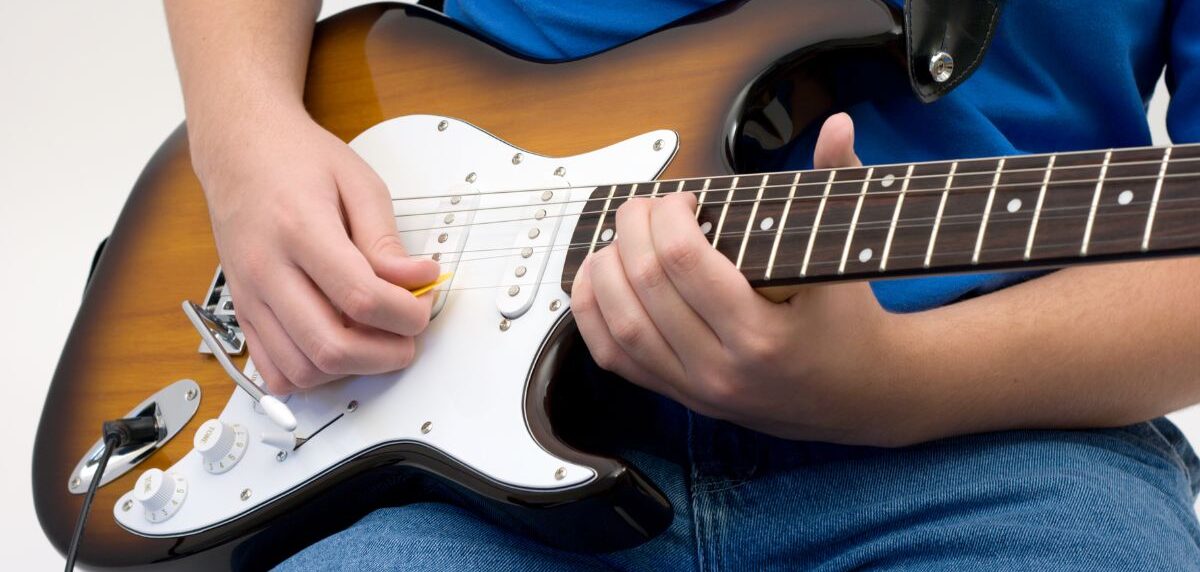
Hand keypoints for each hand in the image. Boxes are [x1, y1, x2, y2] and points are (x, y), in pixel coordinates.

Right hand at [191, 110, 439, 394]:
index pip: (362, 298)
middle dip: (385, 354)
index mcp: (301, 230)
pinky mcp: (242, 311)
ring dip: (350, 368)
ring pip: (302, 370)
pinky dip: (311, 375)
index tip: (422, 303)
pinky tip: (336, 348)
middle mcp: (267, 270)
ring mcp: (249, 296)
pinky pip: (274, 370)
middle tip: (407, 334)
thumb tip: (416, 280)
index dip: (406, 314)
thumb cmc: (296, 159)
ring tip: (374, 339)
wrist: (239, 149)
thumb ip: (386, 238)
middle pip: (331, 347)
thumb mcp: (358, 182)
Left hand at [571, 113, 921, 445]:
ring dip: (604, 269)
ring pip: (620, 324)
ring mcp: (695, 388)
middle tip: (645, 208)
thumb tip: (838, 124)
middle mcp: (721, 369)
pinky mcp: (680, 395)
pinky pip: (614, 357)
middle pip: (644, 285)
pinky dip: (593, 314)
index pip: (683, 261)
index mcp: (762, 336)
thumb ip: (840, 182)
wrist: (860, 394)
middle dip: (632, 229)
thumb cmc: (849, 317)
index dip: (669, 215)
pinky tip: (599, 278)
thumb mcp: (850, 252)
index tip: (684, 199)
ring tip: (619, 237)